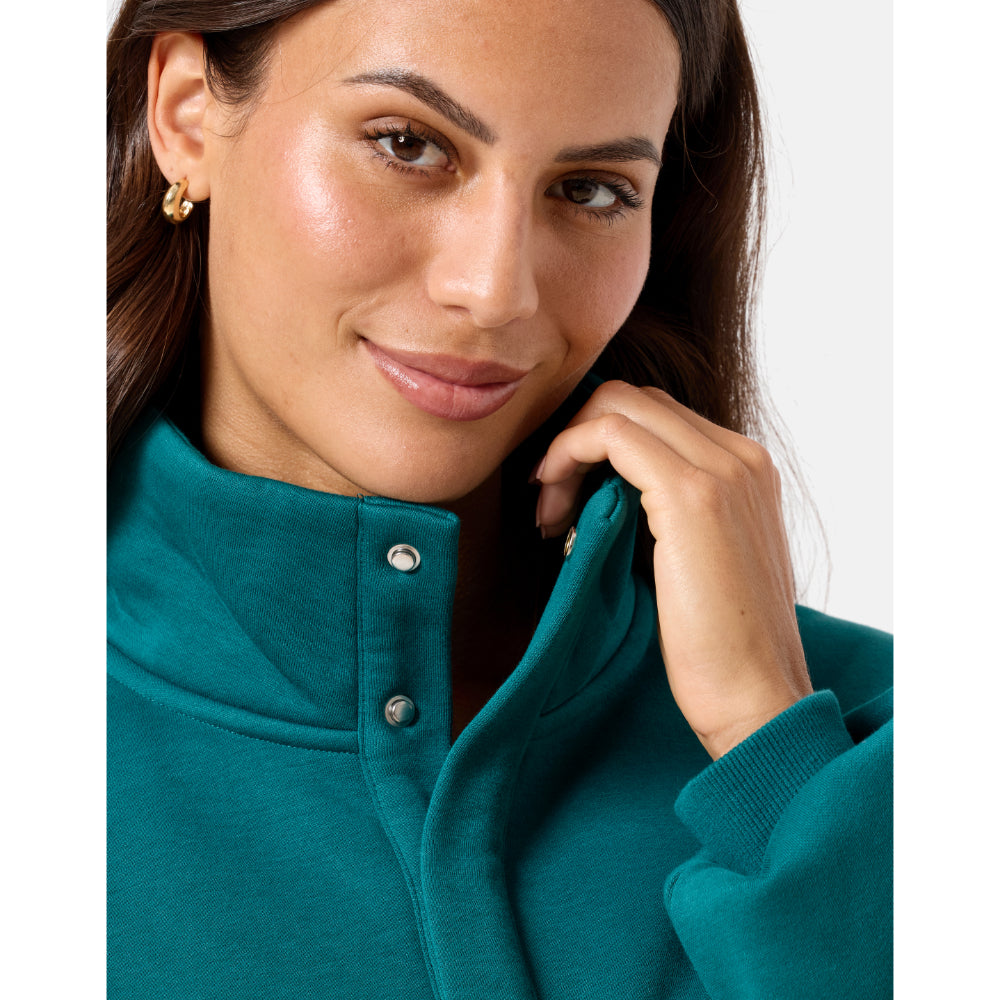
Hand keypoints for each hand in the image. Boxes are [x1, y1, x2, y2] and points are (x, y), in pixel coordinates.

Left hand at [533, 381, 812, 759]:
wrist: (756, 701)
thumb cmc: (719, 650)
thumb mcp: (696, 564)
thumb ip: (667, 517)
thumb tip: (605, 495)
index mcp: (746, 472)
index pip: (656, 419)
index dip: (596, 447)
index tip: (564, 498)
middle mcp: (742, 458)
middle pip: (634, 401)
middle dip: (576, 441)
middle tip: (549, 504)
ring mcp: (723, 470)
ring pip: (617, 406)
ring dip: (566, 450)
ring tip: (549, 514)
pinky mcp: (692, 494)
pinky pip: (609, 433)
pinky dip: (567, 456)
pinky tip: (552, 510)